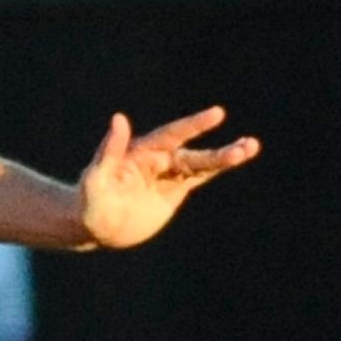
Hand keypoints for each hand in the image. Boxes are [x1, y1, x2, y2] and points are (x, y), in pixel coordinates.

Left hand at [75, 106, 259, 249]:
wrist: (95, 225)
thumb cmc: (89, 201)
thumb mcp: (96, 178)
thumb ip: (109, 150)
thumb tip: (119, 119)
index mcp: (140, 152)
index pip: (171, 136)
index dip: (193, 126)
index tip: (217, 115)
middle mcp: (157, 158)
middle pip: (192, 153)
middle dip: (218, 153)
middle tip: (244, 146)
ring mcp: (168, 173)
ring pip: (201, 162)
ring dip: (225, 157)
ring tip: (251, 147)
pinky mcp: (175, 188)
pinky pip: (200, 175)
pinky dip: (218, 168)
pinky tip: (240, 156)